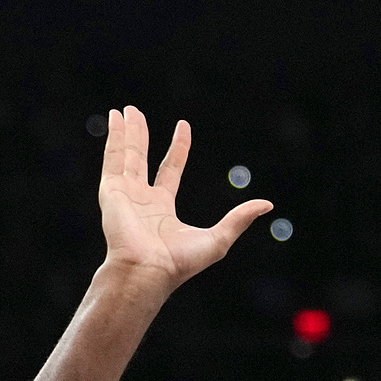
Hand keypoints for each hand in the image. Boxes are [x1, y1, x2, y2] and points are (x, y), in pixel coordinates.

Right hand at [98, 106, 273, 293]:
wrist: (148, 271)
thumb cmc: (179, 262)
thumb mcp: (218, 239)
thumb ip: (239, 219)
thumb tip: (267, 204)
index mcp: (161, 209)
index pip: (169, 170)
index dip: (177, 147)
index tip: (183, 126)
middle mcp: (141, 199)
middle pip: (141, 158)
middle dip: (139, 135)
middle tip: (136, 113)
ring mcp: (124, 194)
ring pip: (126, 154)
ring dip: (125, 131)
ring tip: (124, 109)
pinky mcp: (112, 191)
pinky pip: (114, 158)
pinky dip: (114, 137)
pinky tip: (115, 118)